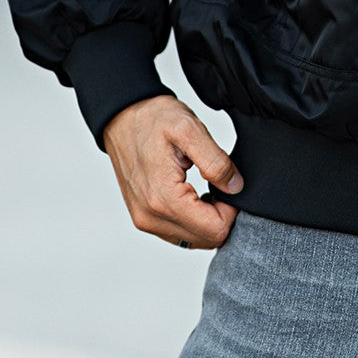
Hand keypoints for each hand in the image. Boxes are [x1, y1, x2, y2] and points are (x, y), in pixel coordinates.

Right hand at [102, 95, 243, 249]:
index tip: (229, 185)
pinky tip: (195, 195)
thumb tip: (234, 187)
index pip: (214, 230)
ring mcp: (145, 220)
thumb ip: (215, 161)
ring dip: (207, 219)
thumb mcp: (189, 129)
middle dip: (221, 215)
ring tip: (207, 187)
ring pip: (193, 240)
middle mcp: (150, 217)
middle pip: (205, 239)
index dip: (231, 210)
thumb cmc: (153, 119)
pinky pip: (179, 233)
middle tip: (220, 184)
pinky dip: (193, 220)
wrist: (123, 118)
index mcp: (163, 198)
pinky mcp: (144, 218)